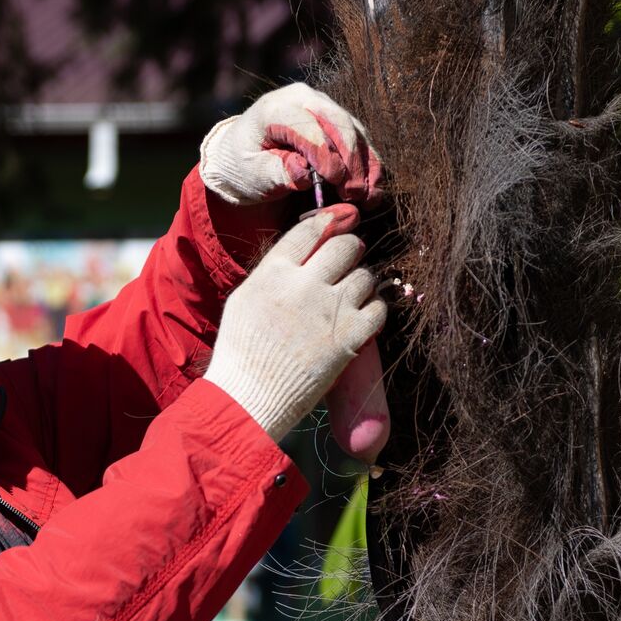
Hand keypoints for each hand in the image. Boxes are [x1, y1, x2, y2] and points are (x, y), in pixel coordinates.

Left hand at [199, 83, 383, 208]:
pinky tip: (373, 190)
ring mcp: (324, 107)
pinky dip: (370, 165)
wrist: (245, 156)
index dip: (325, 154)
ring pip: (356, 131)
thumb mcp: (251, 174)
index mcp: (276, 108)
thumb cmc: (245, 166)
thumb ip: (276, 173)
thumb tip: (304, 173)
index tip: (336, 182)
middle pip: (339, 124)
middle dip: (352, 161)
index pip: (308, 126)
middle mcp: (304, 100)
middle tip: (356, 193)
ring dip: (366, 165)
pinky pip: (361, 140)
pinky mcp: (338, 121)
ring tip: (369, 197)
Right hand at [204, 205, 387, 440]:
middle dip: (350, 250)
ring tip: (349, 297)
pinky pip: (379, 308)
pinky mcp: (350, 337)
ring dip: (361, 282)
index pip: (310, 230)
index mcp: (273, 272)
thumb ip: (274, 272)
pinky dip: (374, 310)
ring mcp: (330, 310)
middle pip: (346, 246)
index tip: (336, 225)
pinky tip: (360, 318)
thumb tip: (307, 251)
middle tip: (348, 262)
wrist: (250, 398)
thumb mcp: (245, 299)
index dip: (328, 223)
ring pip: (366, 276)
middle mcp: (304, 284)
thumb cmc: (242, 352)